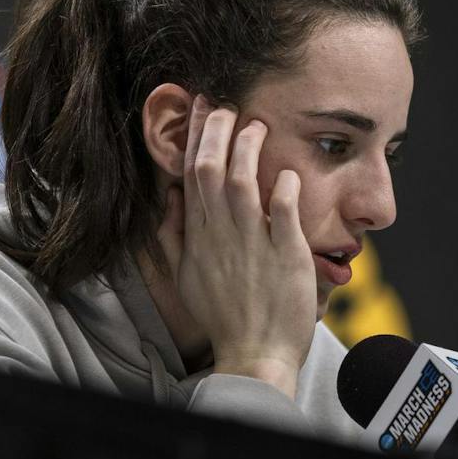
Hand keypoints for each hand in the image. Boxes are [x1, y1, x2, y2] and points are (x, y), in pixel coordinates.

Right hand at [157, 96, 315, 399]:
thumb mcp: (187, 278)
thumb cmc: (224, 319)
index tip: (199, 107)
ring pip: (243, 183)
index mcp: (198, 238)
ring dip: (249, 149)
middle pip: (211, 170)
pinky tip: (289, 172)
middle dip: (216, 130)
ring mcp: (253, 245)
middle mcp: (221, 236)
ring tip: (257, 125)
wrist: (254, 355)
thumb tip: (168, 199)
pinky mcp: (285, 257)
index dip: (194, 137)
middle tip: (226, 103)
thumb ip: (173, 238)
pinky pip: (283, 214)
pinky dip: (285, 189)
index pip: (191, 175)